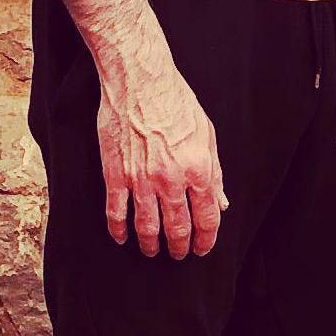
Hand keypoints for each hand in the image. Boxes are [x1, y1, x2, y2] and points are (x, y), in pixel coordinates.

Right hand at [97, 60, 226, 258]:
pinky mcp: (115, 174)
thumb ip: (215, 172)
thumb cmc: (177, 102)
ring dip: (151, 245)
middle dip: (179, 247)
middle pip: (178, 229)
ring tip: (152, 250)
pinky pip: (116, 212)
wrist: (141, 82)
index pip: (207, 219)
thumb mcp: (207, 135)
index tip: (202, 248)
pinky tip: (123, 237)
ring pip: (147, 227)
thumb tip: (220, 202)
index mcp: (198, 170)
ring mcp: (141, 180)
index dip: (206, 239)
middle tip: (178, 254)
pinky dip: (119, 230)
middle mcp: (171, 180)